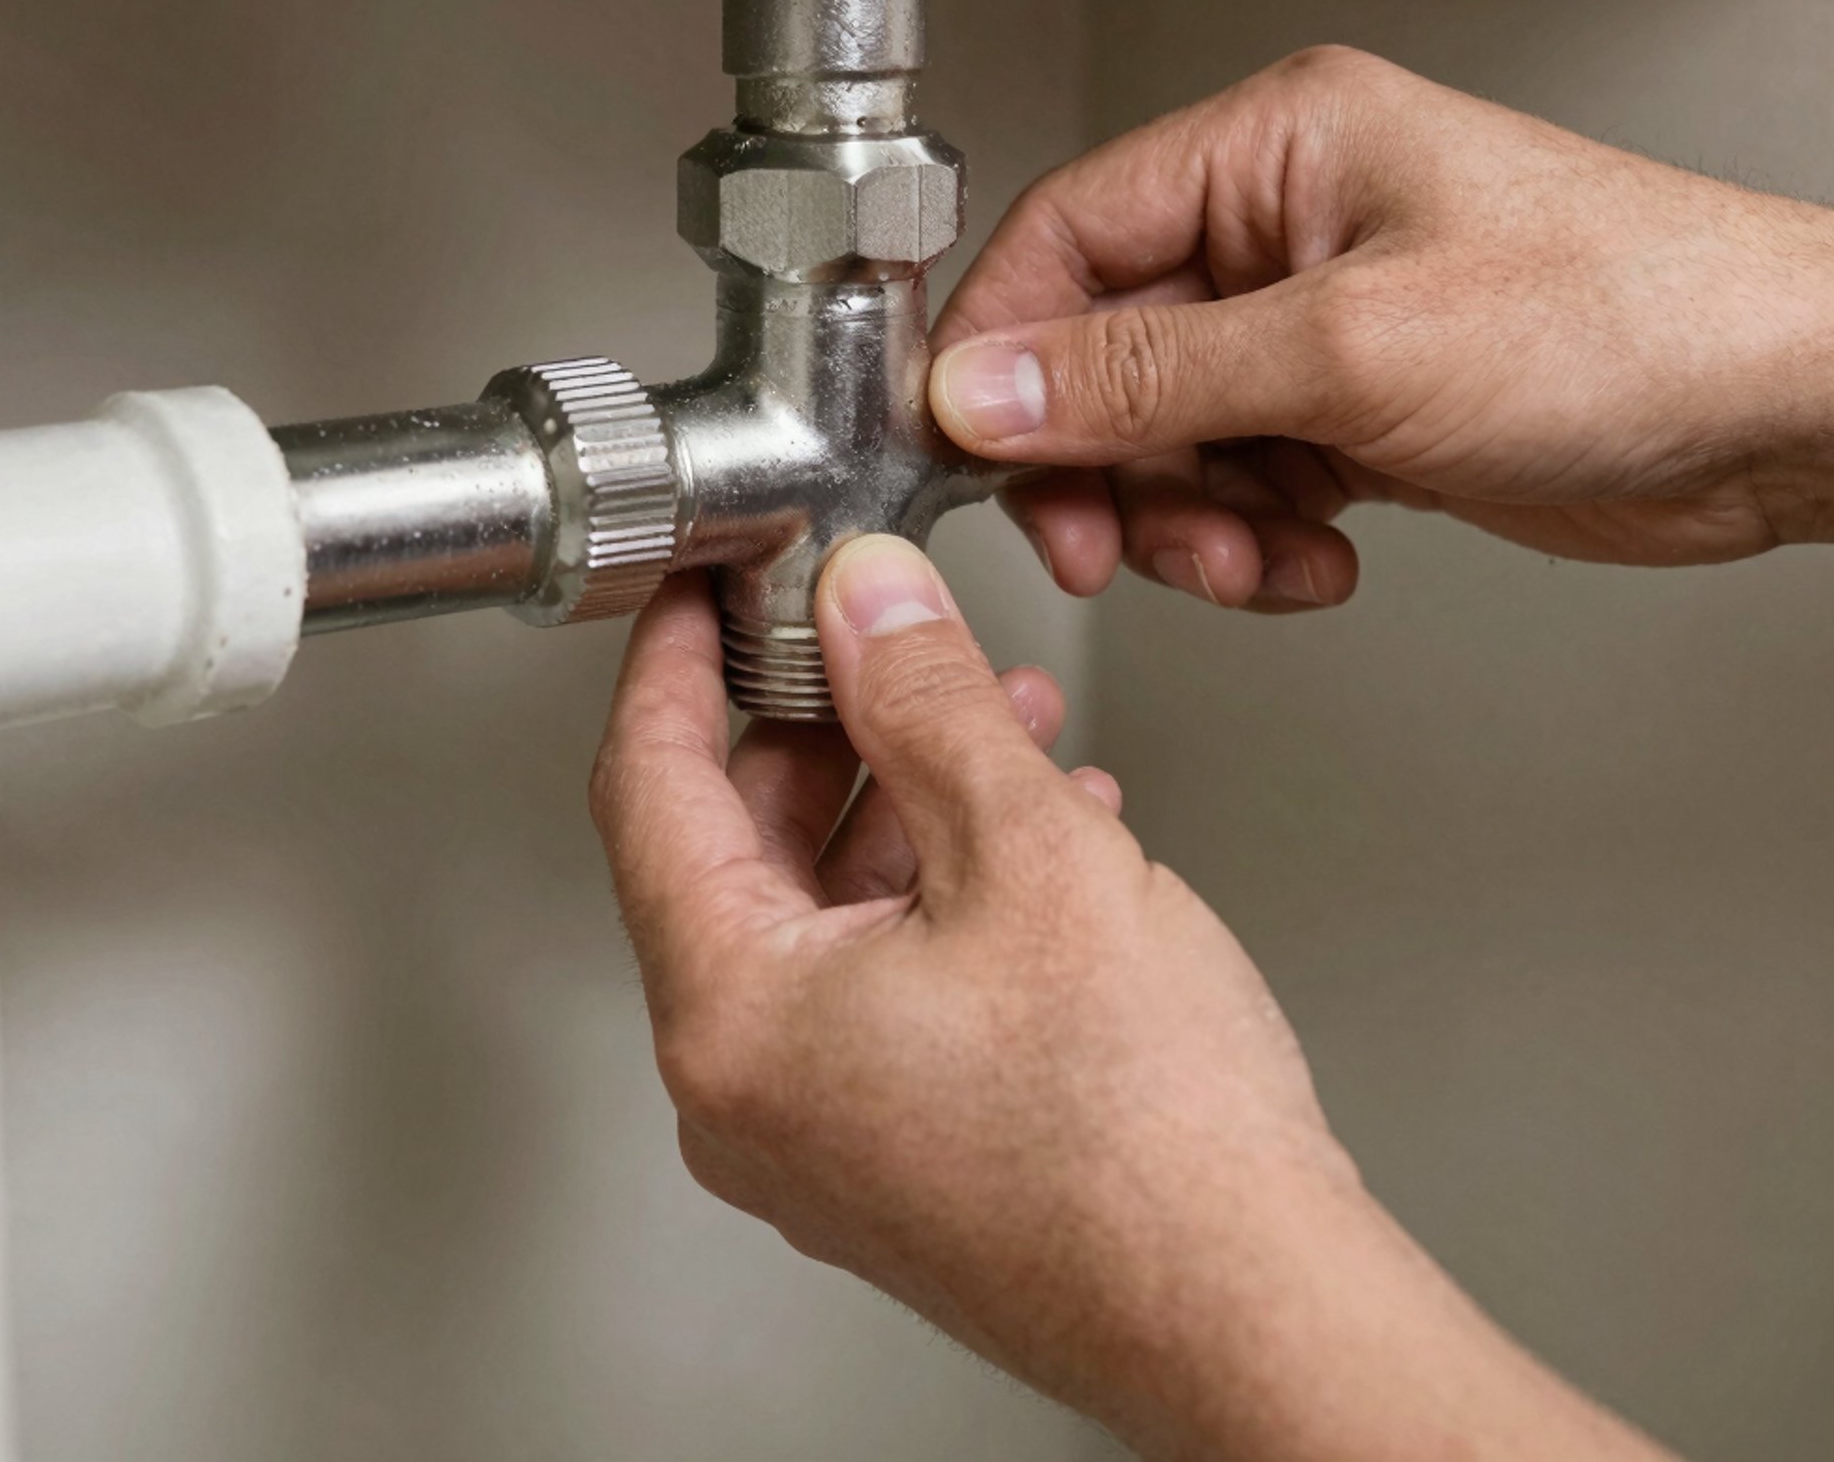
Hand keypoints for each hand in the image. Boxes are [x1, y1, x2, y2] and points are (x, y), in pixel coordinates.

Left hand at [590, 536, 1668, 1460]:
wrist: (1256, 1314)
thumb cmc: (1148, 1138)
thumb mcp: (1027, 846)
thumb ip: (925, 697)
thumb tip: (865, 602)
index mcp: (734, 1014)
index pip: (649, 786)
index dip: (673, 661)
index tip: (696, 590)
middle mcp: (749, 1091)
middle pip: (737, 847)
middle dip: (826, 722)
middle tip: (877, 640)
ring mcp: (821, 1134)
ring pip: (823, 910)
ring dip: (906, 799)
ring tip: (998, 725)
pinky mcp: (896, 1154)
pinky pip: (878, 980)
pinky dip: (938, 888)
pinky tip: (1039, 834)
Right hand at [930, 47, 1833, 607]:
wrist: (1782, 411)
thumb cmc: (1627, 318)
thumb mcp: (1350, 349)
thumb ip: (1146, 376)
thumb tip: (989, 389)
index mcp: (1270, 151)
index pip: (1066, 236)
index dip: (1001, 349)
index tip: (971, 447)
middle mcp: (1281, 229)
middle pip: (1101, 353)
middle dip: (1104, 466)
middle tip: (1111, 543)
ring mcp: (1317, 324)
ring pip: (1166, 437)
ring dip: (1190, 521)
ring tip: (1258, 556)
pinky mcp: (1354, 410)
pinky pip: (1241, 484)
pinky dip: (1258, 540)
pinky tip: (1319, 557)